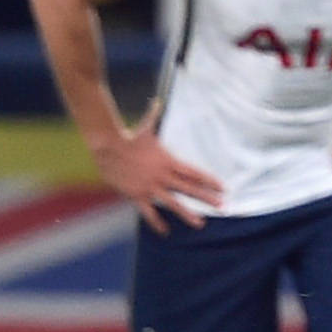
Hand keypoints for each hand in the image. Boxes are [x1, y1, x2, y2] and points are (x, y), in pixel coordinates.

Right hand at [90, 103, 223, 232]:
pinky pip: (149, 212)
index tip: (224, 188)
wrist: (107, 146)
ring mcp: (150, 187)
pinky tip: (165, 231)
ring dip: (188, 214)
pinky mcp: (137, 195)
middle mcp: (163, 176)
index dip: (210, 181)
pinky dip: (157, 222)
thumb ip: (155, 114)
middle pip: (190, 189)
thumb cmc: (128, 136)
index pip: (195, 173)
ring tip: (201, 224)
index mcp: (169, 161)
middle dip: (207, 198)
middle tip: (223, 207)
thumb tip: (157, 100)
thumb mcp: (146, 126)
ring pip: (173, 203)